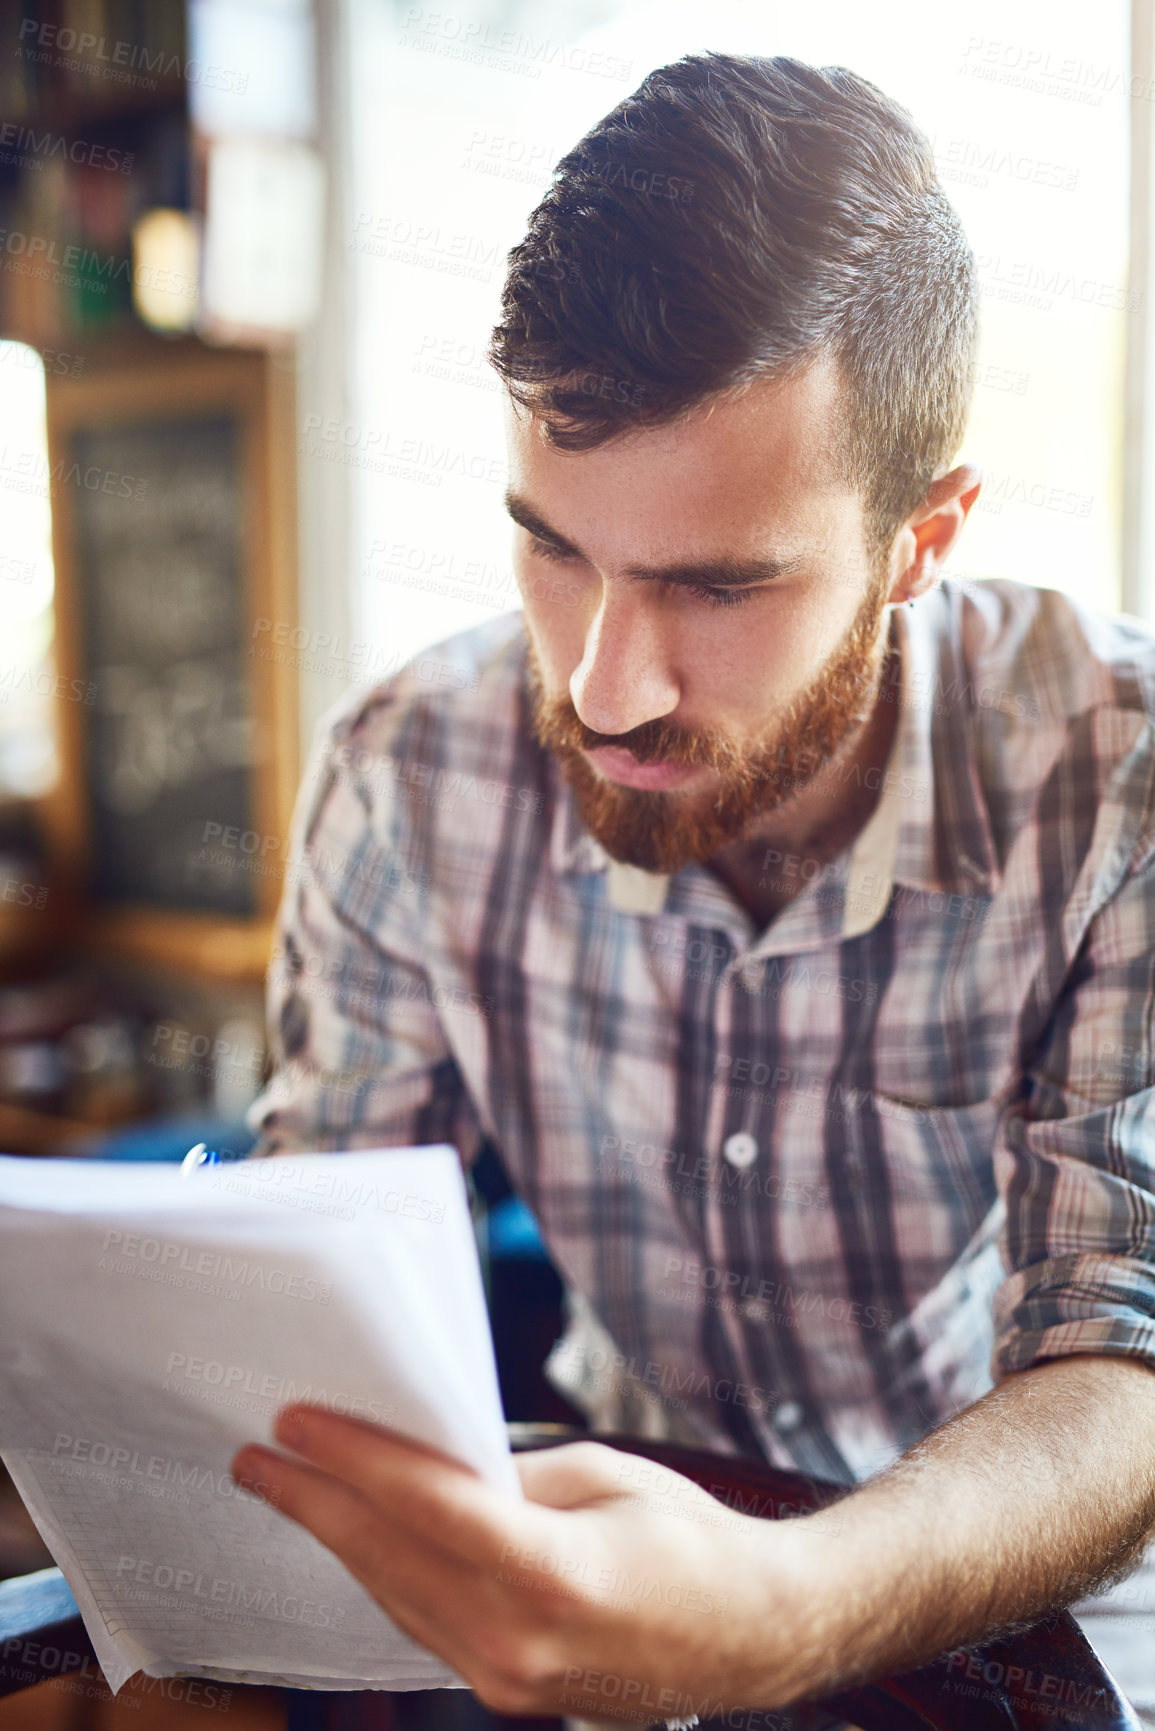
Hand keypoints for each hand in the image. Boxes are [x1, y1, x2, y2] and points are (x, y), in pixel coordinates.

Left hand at [231, 1406, 817, 1720]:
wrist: (751, 1636)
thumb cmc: (693, 1540)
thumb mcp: (606, 1477)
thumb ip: (512, 1478)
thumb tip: (435, 1466)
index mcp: (555, 1575)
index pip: (428, 1508)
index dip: (354, 1461)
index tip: (295, 1424)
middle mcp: (519, 1641)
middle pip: (391, 1559)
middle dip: (317, 1502)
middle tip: (259, 1457)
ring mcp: (508, 1680)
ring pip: (397, 1597)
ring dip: (339, 1540)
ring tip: (291, 1489)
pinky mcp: (506, 1692)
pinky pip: (423, 1624)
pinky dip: (384, 1575)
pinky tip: (356, 1539)